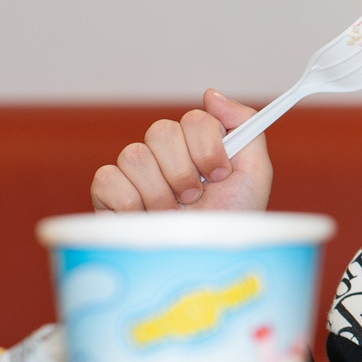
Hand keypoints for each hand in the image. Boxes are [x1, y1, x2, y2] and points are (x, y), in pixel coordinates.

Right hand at [89, 89, 273, 211]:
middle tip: (195, 198)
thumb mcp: (254, 174)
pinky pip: (106, 179)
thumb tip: (210, 94)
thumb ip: (245, 125)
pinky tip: (145, 219)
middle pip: (161, 131)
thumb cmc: (232, 224)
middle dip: (183, 171)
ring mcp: (135, 175)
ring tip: (173, 215)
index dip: (207, 147)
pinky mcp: (107, 196)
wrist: (205, 266)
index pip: (194, 119)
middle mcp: (165, 155)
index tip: (220, 174)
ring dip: (160, 192)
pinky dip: (129, 202)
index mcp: (198, 146)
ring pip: (134, 155)